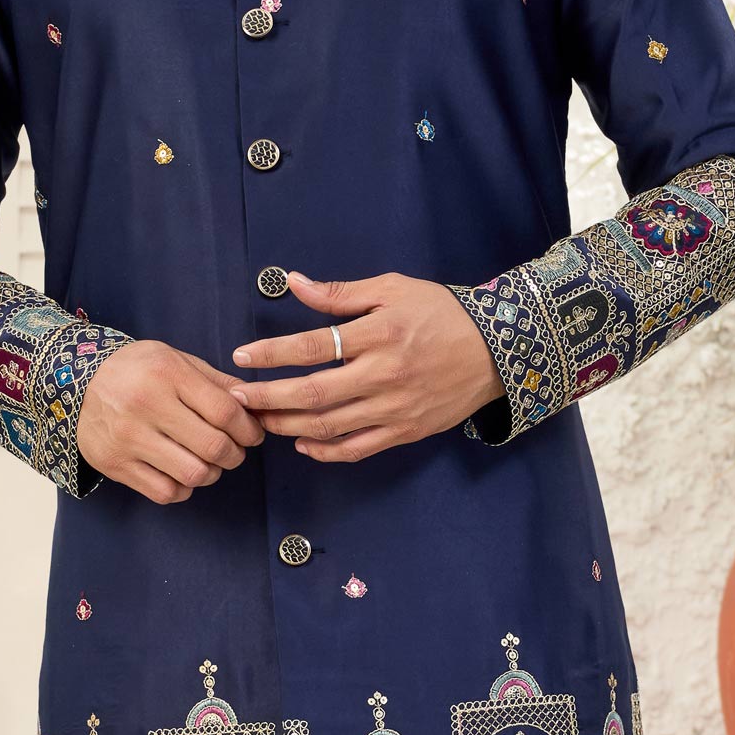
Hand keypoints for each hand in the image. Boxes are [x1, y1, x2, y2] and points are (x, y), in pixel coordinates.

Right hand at [75, 338, 264, 502]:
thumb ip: (214, 382)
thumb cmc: (135, 370)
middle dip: (235, 455)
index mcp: (167, 374)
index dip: (249, 429)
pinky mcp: (115, 464)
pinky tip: (181, 473)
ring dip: (211, 474)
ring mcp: (128, 438)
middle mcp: (147, 406)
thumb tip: (253, 404)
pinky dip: (183, 488)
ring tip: (208, 463)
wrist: (75, 382)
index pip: (225, 411)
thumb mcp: (174, 360)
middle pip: (214, 447)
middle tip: (233, 451)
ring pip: (193, 474)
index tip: (252, 434)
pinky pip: (165, 492)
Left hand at [226, 271, 503, 460]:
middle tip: (236, 398)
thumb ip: (340, 294)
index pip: (314, 346)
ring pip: (330, 425)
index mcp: (380, 333)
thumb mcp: (393, 289)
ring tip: (260, 420)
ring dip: (288, 425)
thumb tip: (293, 284)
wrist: (497, 350)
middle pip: (313, 392)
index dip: (272, 353)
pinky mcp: (405, 431)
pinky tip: (302, 443)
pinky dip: (325, 451)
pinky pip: (357, 449)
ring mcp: (395, 408)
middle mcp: (385, 374)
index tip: (241, 357)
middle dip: (268, 397)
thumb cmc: (442, 313)